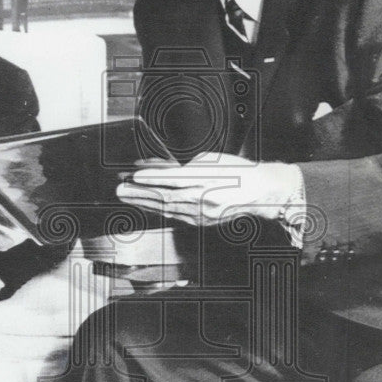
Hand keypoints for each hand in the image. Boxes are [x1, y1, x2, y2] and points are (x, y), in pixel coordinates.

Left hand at [116, 152, 302, 226]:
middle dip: (139, 193)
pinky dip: (158, 209)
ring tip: (126, 196)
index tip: (134, 175)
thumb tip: (165, 168)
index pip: (174, 179)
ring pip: (167, 209)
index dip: (152, 178)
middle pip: (165, 197)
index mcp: (208, 181)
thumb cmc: (240, 172)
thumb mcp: (213, 159)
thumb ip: (188, 165)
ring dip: (144, 202)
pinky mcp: (202, 221)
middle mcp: (203, 199)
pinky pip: (175, 215)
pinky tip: (146, 206)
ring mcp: (202, 213)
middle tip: (121, 189)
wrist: (261, 192)